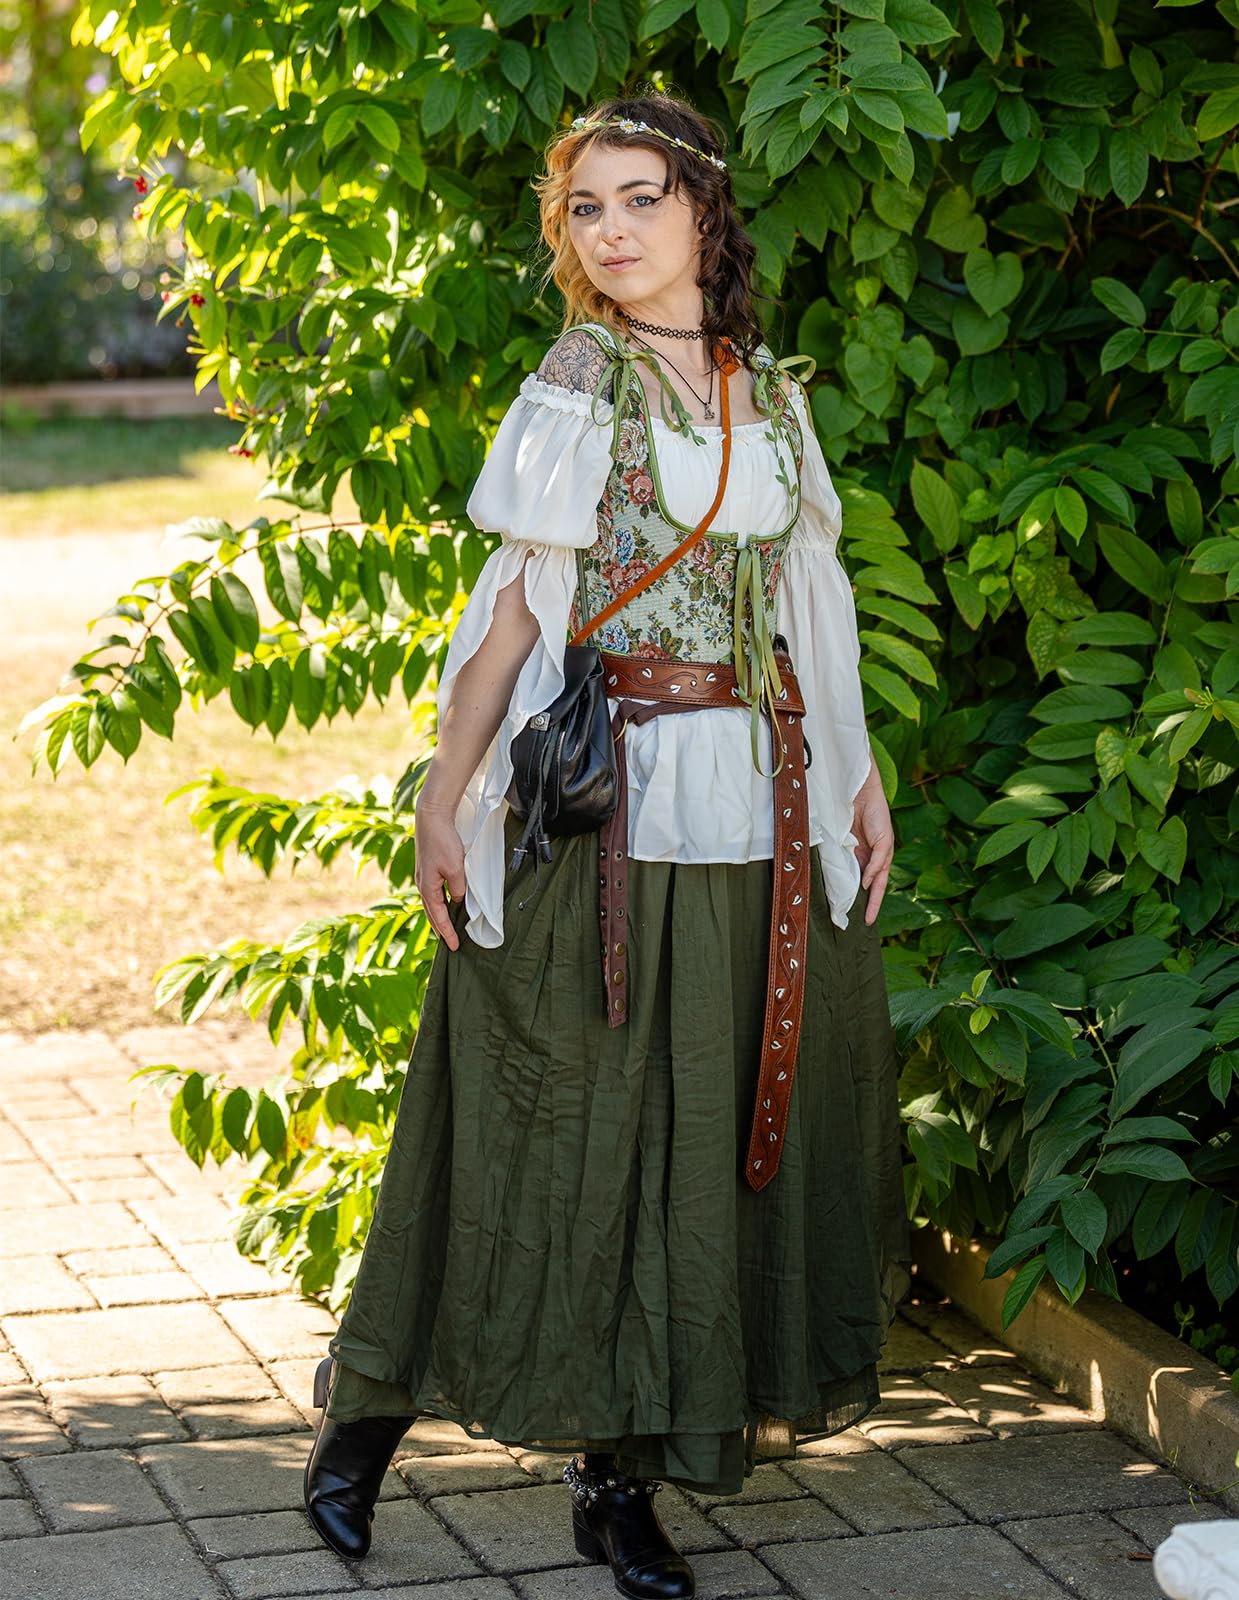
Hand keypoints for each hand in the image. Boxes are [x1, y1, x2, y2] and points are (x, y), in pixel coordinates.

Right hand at [413, 795, 466, 950]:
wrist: (431, 818)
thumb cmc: (443, 842)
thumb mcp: (456, 869)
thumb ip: (458, 888)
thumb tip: (458, 900)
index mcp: (427, 888)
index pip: (439, 917)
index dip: (447, 933)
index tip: (455, 946)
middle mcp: (422, 885)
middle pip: (431, 913)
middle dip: (440, 929)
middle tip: (450, 943)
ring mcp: (424, 876)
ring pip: (432, 903)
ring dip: (439, 916)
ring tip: (447, 928)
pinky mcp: (427, 868)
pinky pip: (434, 892)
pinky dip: (440, 903)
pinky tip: (446, 902)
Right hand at [852, 756, 893, 925]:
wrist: (858, 788)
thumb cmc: (849, 809)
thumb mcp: (843, 838)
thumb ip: (844, 857)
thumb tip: (848, 878)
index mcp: (865, 854)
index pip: (867, 881)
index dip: (866, 898)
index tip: (861, 918)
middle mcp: (876, 854)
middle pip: (877, 884)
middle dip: (873, 903)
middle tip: (866, 921)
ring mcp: (882, 847)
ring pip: (881, 876)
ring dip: (875, 893)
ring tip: (868, 911)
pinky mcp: (885, 839)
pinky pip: (880, 860)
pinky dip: (873, 872)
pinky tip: (867, 883)